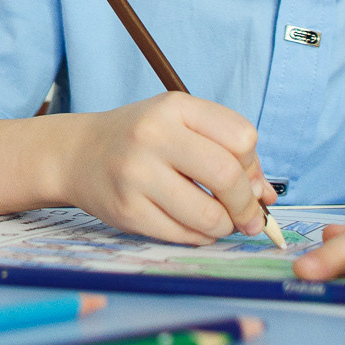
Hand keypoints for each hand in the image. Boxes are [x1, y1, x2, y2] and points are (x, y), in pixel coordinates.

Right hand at [54, 93, 273, 244]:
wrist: (78, 154)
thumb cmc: (141, 139)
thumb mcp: (180, 125)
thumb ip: (226, 151)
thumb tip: (266, 196)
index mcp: (174, 107)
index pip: (242, 137)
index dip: (253, 165)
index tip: (249, 180)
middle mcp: (153, 135)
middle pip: (227, 176)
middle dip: (246, 205)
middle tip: (249, 217)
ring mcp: (137, 174)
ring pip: (209, 215)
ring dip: (226, 226)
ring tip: (220, 222)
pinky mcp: (128, 210)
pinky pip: (184, 235)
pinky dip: (200, 237)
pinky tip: (194, 227)